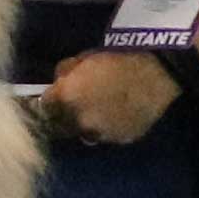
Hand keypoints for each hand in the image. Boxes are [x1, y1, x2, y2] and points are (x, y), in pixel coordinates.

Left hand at [44, 49, 182, 147]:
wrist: (156, 73)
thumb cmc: (118, 58)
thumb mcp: (85, 57)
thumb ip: (66, 73)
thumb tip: (59, 82)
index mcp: (66, 98)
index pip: (42, 107)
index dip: (44, 102)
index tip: (47, 99)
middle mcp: (78, 122)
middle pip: (58, 127)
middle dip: (58, 118)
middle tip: (65, 109)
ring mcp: (100, 134)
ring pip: (83, 134)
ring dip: (82, 126)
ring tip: (92, 114)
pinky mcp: (120, 140)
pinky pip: (106, 136)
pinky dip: (106, 128)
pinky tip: (114, 117)